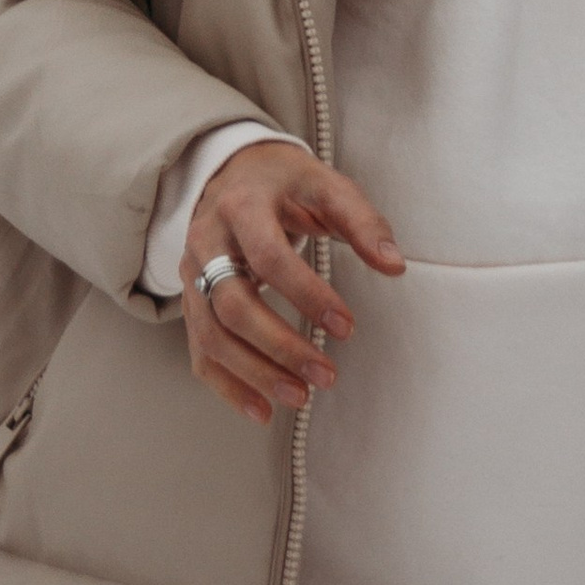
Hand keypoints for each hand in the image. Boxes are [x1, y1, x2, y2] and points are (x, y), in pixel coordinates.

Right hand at [184, 141, 405, 429]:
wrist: (232, 173)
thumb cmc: (286, 183)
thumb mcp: (325, 185)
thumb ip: (361, 221)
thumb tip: (394, 265)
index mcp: (241, 207)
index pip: (269, 257)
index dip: (307, 295)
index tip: (347, 327)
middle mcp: (206, 242)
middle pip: (231, 304)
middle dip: (279, 346)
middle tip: (326, 375)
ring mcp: (192, 275)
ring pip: (211, 335)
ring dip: (254, 373)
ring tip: (300, 397)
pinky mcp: (191, 302)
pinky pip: (200, 352)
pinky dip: (228, 386)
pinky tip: (262, 411)